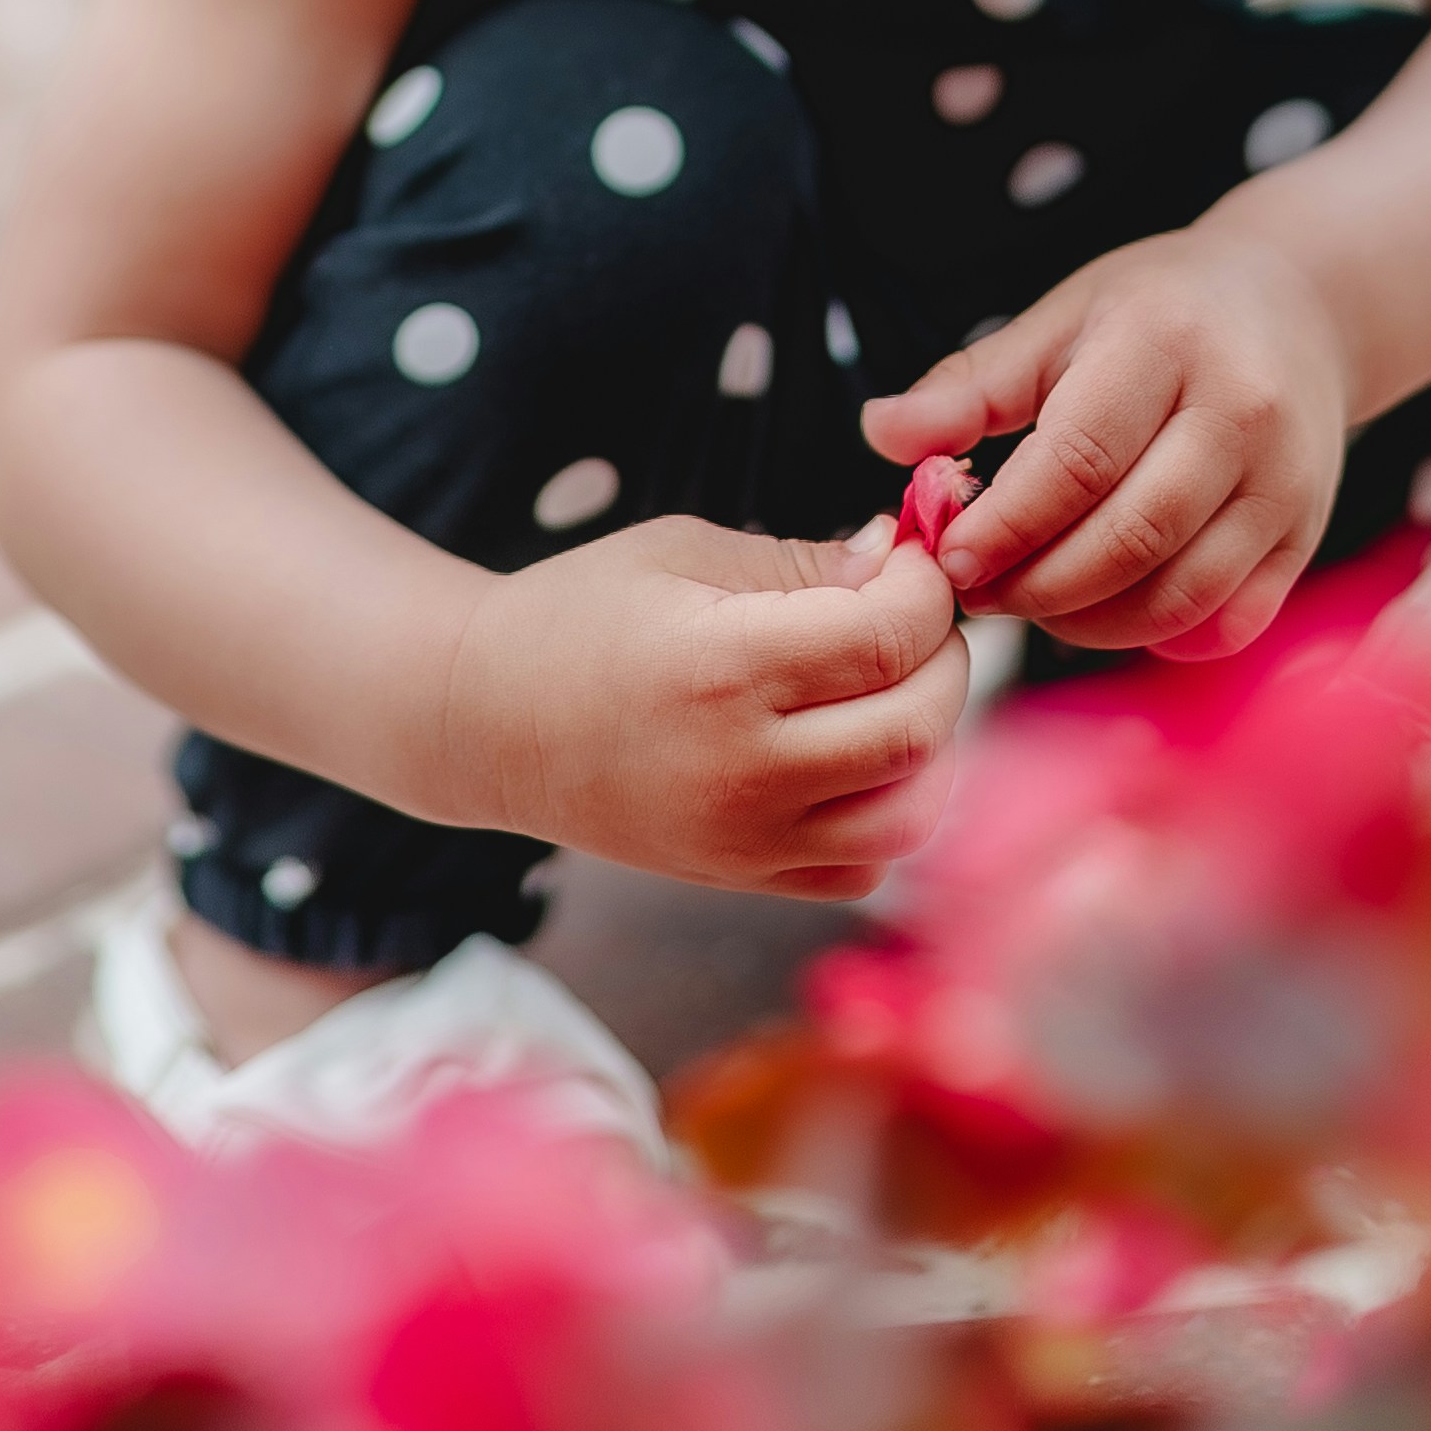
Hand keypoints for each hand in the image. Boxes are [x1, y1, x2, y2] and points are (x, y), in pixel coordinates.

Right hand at [447, 517, 969, 898]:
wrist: (486, 719)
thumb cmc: (581, 613)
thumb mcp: (685, 552)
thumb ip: (804, 562)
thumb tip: (903, 561)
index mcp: (724, 669)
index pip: (888, 637)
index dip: (926, 588)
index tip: (912, 557)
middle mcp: (743, 769)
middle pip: (919, 728)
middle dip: (944, 658)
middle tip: (916, 616)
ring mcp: (745, 840)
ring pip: (910, 814)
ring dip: (931, 743)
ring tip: (895, 685)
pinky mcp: (743, 879)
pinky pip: (864, 867)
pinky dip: (889, 811)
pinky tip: (857, 753)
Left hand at [861, 226, 1350, 659]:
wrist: (1301, 303)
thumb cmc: (1165, 311)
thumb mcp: (1065, 317)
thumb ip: (974, 382)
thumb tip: (883, 433)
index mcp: (1166, 342)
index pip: (1079, 459)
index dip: (1007, 524)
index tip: (951, 558)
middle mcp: (1241, 412)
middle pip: (1131, 537)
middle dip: (1039, 585)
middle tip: (983, 593)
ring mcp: (1286, 481)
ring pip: (1181, 595)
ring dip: (1090, 623)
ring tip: (1036, 605)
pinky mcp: (1307, 535)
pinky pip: (1228, 623)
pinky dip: (1160, 639)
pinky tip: (1111, 612)